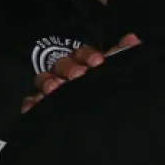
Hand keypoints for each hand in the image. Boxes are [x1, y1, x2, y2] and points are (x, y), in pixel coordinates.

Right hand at [20, 33, 138, 111]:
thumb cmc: (122, 93)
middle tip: (79, 76)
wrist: (120, 126)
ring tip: (55, 90)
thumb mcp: (127, 74)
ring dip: (49, 83)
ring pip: (46, 82)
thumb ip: (127, 56)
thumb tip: (132, 38)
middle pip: (62, 66)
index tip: (98, 62)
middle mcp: (71, 78)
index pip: (83, 54)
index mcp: (90, 67)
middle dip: (69, 68)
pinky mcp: (47, 111)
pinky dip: (32, 104)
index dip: (88, 55)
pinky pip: (33, 104)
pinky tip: (35, 105)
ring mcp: (58, 94)